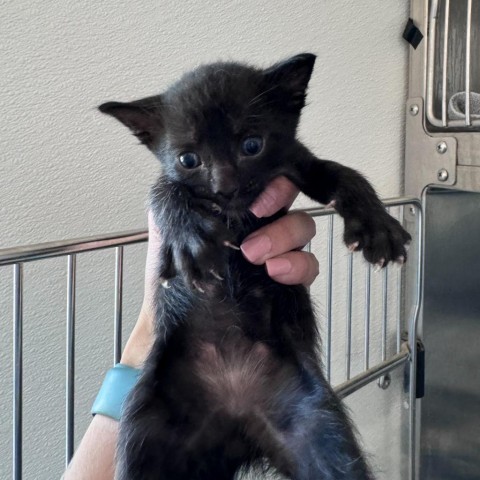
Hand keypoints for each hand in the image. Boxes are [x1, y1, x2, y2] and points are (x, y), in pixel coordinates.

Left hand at [121, 176, 318, 367]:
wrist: (183, 314)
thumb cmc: (177, 268)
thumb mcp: (170, 229)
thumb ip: (182, 200)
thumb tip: (191, 174)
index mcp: (240, 206)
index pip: (264, 180)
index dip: (269, 182)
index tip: (253, 201)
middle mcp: (264, 221)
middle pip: (289, 195)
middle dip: (278, 199)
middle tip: (255, 220)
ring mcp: (281, 248)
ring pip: (304, 227)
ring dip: (284, 235)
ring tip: (253, 255)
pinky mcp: (291, 276)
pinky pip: (309, 265)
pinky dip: (297, 265)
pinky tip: (273, 271)